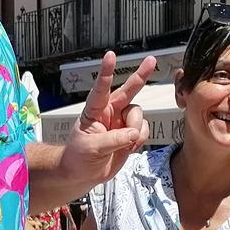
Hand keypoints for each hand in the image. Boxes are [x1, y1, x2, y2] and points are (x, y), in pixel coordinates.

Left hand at [58, 52, 157, 194]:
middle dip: (141, 76)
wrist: (83, 174)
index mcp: (94, 110)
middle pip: (128, 90)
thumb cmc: (78, 158)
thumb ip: (113, 139)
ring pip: (139, 116)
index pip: (101, 88)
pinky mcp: (130, 134)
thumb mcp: (91, 148)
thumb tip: (133, 133)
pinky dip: (139, 140)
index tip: (110, 56)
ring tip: (125, 145)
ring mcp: (121, 122)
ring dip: (136, 130)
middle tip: (152, 61)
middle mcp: (110, 112)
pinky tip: (128, 149)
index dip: (106, 72)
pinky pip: (143, 131)